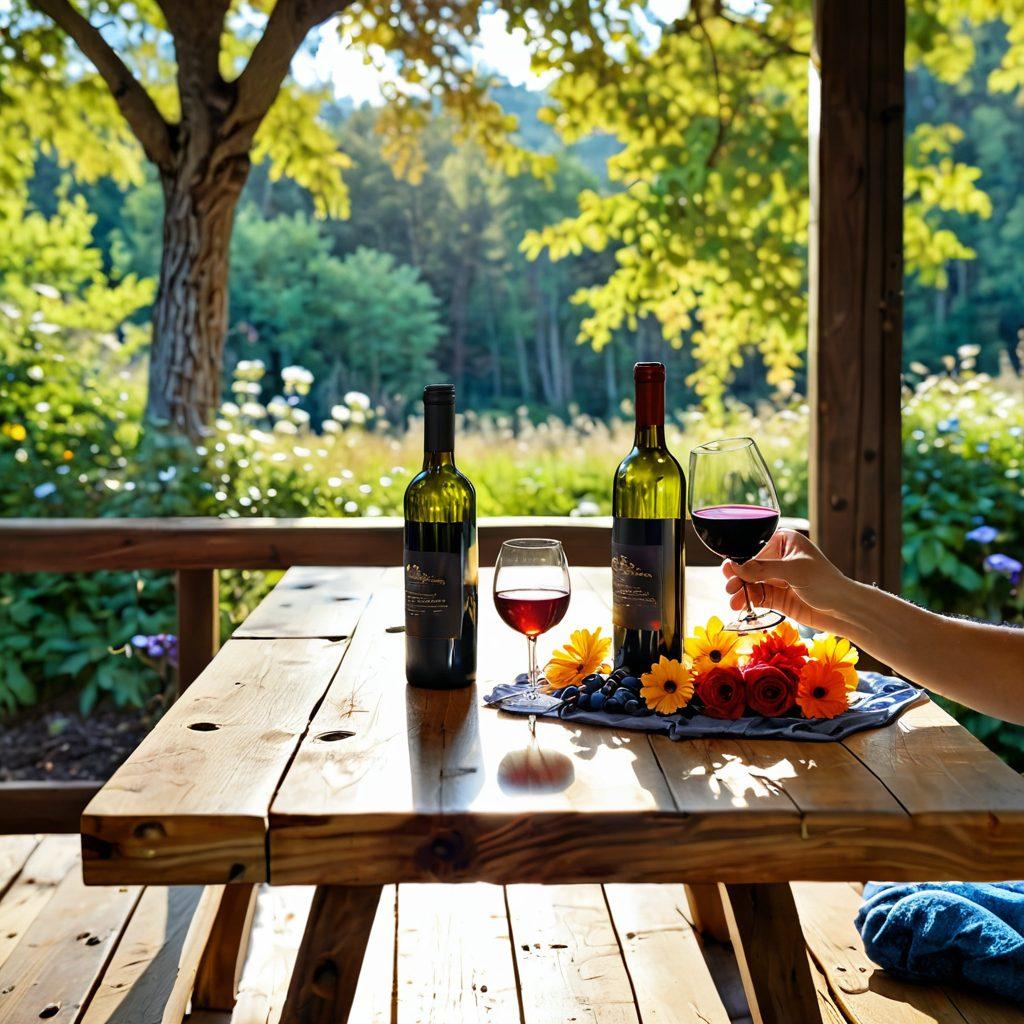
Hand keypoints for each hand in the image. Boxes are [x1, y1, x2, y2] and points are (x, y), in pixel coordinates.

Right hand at [722, 530, 853, 634]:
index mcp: (784, 541)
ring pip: (749, 582)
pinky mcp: (776, 596)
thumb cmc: (826, 582)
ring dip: (739, 591)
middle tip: (729, 586)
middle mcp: (777, 558)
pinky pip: (756, 596)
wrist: (843, 610)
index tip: (728, 568)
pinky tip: (739, 605)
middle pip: (748, 565)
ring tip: (733, 600)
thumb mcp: (794, 571)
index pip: (754, 546)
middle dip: (737, 576)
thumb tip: (736, 566)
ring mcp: (776, 578)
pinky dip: (746, 600)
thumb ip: (763, 569)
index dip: (739, 557)